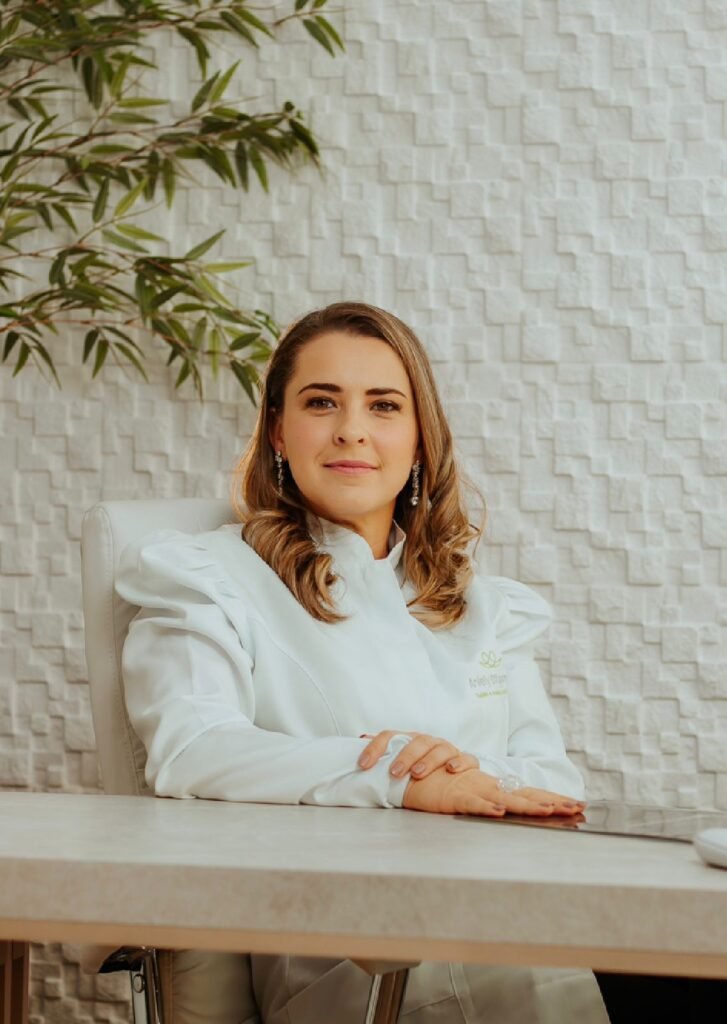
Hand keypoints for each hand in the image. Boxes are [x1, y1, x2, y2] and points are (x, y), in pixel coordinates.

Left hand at [358, 730, 479, 779]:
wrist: (452, 773)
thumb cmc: (420, 766)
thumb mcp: (399, 759)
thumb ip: (384, 750)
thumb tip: (360, 738)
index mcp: (409, 739)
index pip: (390, 736)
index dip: (376, 748)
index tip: (363, 764)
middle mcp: (429, 741)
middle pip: (417, 742)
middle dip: (405, 757)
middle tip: (394, 773)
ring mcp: (448, 749)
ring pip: (440, 749)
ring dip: (428, 761)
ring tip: (417, 774)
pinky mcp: (465, 761)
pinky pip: (467, 758)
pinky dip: (460, 762)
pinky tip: (451, 769)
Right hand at [402, 765, 585, 817]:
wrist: (406, 774)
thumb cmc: (433, 784)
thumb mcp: (463, 793)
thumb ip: (483, 799)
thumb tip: (504, 809)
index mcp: (490, 785)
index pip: (525, 791)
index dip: (549, 797)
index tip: (574, 804)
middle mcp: (485, 784)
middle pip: (523, 793)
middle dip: (550, 801)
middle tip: (576, 807)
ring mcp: (471, 789)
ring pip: (504, 797)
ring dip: (527, 804)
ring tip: (549, 811)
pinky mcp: (453, 795)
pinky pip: (472, 803)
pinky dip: (486, 807)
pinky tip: (500, 812)